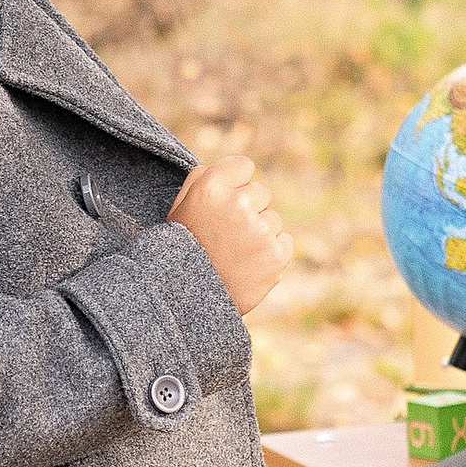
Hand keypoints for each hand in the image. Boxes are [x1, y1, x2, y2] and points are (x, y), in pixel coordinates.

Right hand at [170, 150, 290, 314]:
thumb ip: (203, 178)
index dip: (236, 184)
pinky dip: (272, 252)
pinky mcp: (276, 254)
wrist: (187, 300)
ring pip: (273, 219)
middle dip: (249, 209)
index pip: (245, 166)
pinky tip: (249, 264)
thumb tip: (235, 168)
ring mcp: (259, 229)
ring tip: (235, 253)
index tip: (226, 201)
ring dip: (260, 233)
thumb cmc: (182, 250)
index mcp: (211, 186)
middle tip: (227, 233)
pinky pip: (285, 241)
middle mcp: (237, 204)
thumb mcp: (180, 207)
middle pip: (261, 192)